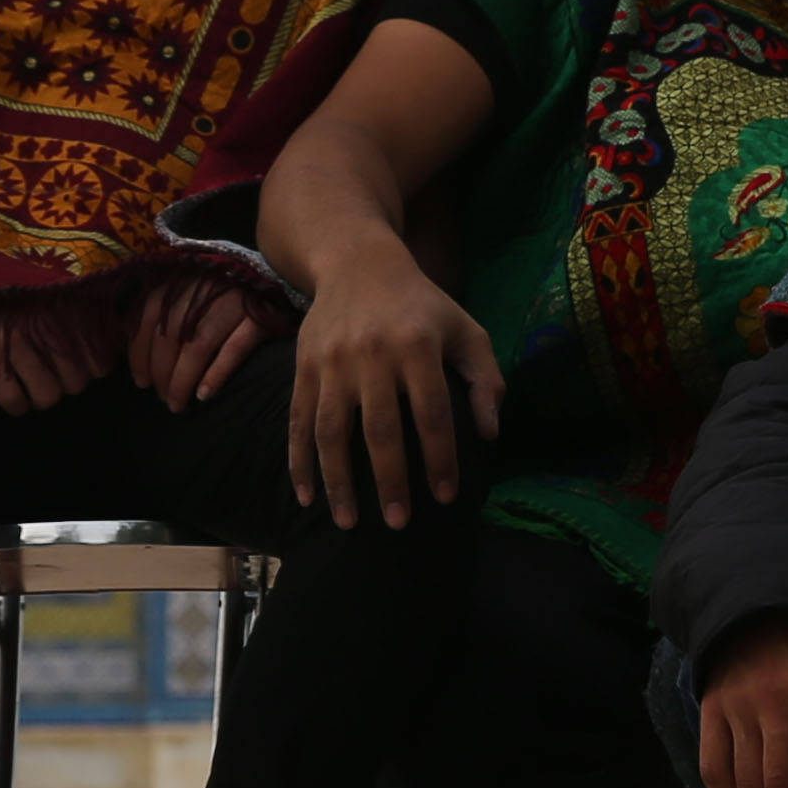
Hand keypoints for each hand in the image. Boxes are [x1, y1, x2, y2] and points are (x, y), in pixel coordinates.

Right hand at [0, 284, 122, 417]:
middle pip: (76, 383)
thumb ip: (85, 313)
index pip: (101, 363)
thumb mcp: (58, 286)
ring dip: (41, 395)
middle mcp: (49, 324)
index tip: (79, 365)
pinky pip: (14, 400)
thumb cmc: (14, 281)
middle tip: (51, 372)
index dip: (91, 371)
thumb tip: (106, 355)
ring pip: (49, 396)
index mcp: (72, 305)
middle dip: (65, 383)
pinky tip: (12, 392)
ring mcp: (17, 340)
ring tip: (31, 382)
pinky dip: (16, 404)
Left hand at [127, 266, 284, 409]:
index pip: (148, 318)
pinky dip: (217, 374)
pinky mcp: (261, 316)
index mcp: (181, 277)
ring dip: (182, 380)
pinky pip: (235, 349)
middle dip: (161, 373)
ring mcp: (233, 301)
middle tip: (162, 398)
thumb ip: (162, 309)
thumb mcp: (188, 286)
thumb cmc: (222, 288)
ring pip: (198, 345)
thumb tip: (134, 348)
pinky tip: (204, 395)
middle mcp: (203, 288)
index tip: (141, 382)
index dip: (140, 354)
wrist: (274, 272)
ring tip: (177, 404)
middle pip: (171, 336)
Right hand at [282, 252, 501, 526]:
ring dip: (338, 482)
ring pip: (331, 432)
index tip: (445, 497)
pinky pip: (298, 422)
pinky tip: (307, 496)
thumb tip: (490, 435)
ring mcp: (332, 362)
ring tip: (348, 524)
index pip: (432, 413)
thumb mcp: (465, 330)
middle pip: (380, 429)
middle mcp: (371, 354)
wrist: (358, 263)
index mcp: (417, 345)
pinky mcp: (303, 367)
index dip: (439, 458)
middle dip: (389, 482)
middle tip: (399, 525)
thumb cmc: (422, 306)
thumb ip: (486, 379)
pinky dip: (299, 462)